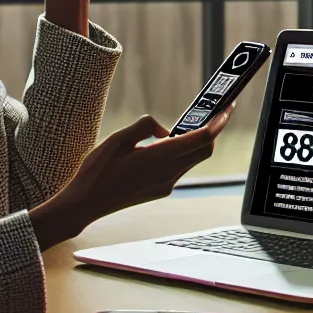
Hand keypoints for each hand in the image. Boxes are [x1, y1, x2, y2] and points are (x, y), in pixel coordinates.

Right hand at [29, 107, 232, 249]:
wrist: (85, 204)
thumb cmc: (97, 170)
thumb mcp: (118, 138)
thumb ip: (146, 126)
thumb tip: (166, 131)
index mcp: (160, 158)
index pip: (202, 138)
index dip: (218, 122)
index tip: (227, 109)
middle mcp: (169, 173)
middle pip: (204, 150)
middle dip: (211, 131)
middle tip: (208, 114)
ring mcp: (166, 184)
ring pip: (193, 160)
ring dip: (194, 143)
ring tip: (183, 127)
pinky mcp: (160, 190)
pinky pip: (179, 168)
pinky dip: (180, 154)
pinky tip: (162, 147)